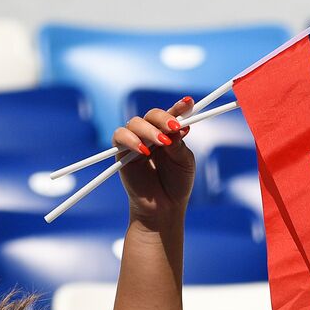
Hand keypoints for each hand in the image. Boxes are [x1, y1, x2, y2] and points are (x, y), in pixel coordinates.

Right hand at [114, 98, 196, 228]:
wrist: (165, 207)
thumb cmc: (177, 184)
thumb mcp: (184, 162)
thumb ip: (179, 144)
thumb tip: (176, 126)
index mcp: (169, 133)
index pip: (172, 114)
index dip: (179, 107)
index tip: (189, 102)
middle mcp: (151, 133)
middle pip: (152, 115)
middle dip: (164, 118)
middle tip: (175, 127)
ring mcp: (136, 141)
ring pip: (136, 123)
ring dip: (149, 130)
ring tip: (163, 142)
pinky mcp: (122, 152)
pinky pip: (120, 136)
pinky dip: (131, 140)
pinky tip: (144, 150)